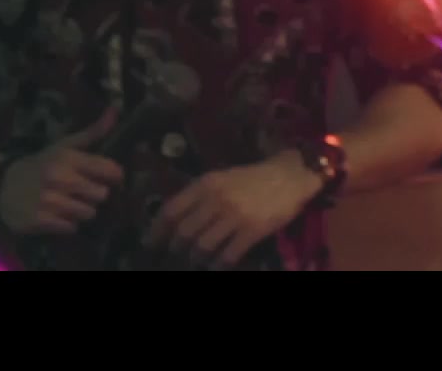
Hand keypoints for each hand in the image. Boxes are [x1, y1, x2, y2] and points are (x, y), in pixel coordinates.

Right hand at [0, 109, 124, 236]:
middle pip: (102, 195)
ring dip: (82, 210)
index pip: (110, 170)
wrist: (1, 186)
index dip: (114, 175)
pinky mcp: (40, 220)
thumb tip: (115, 110)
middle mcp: (59, 178)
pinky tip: (56, 214)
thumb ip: (93, 132)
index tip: (109, 177)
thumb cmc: (41, 165)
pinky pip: (72, 227)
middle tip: (82, 191)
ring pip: (89, 213)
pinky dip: (67, 224)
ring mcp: (49, 201)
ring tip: (68, 203)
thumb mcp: (64, 146)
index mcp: (68, 158)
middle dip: (95, 195)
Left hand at [144, 152, 322, 269]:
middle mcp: (216, 199)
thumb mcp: (221, 178)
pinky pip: (226, 256)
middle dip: (176, 249)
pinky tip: (218, 265)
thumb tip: (174, 221)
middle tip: (176, 256)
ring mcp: (235, 216)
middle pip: (183, 233)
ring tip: (197, 261)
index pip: (170, 211)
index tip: (149, 244)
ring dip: (196, 259)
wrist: (291, 176)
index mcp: (205, 184)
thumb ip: (199, 195)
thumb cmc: (253, 178)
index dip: (156, 231)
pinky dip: (218, 264)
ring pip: (201, 247)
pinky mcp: (252, 230)